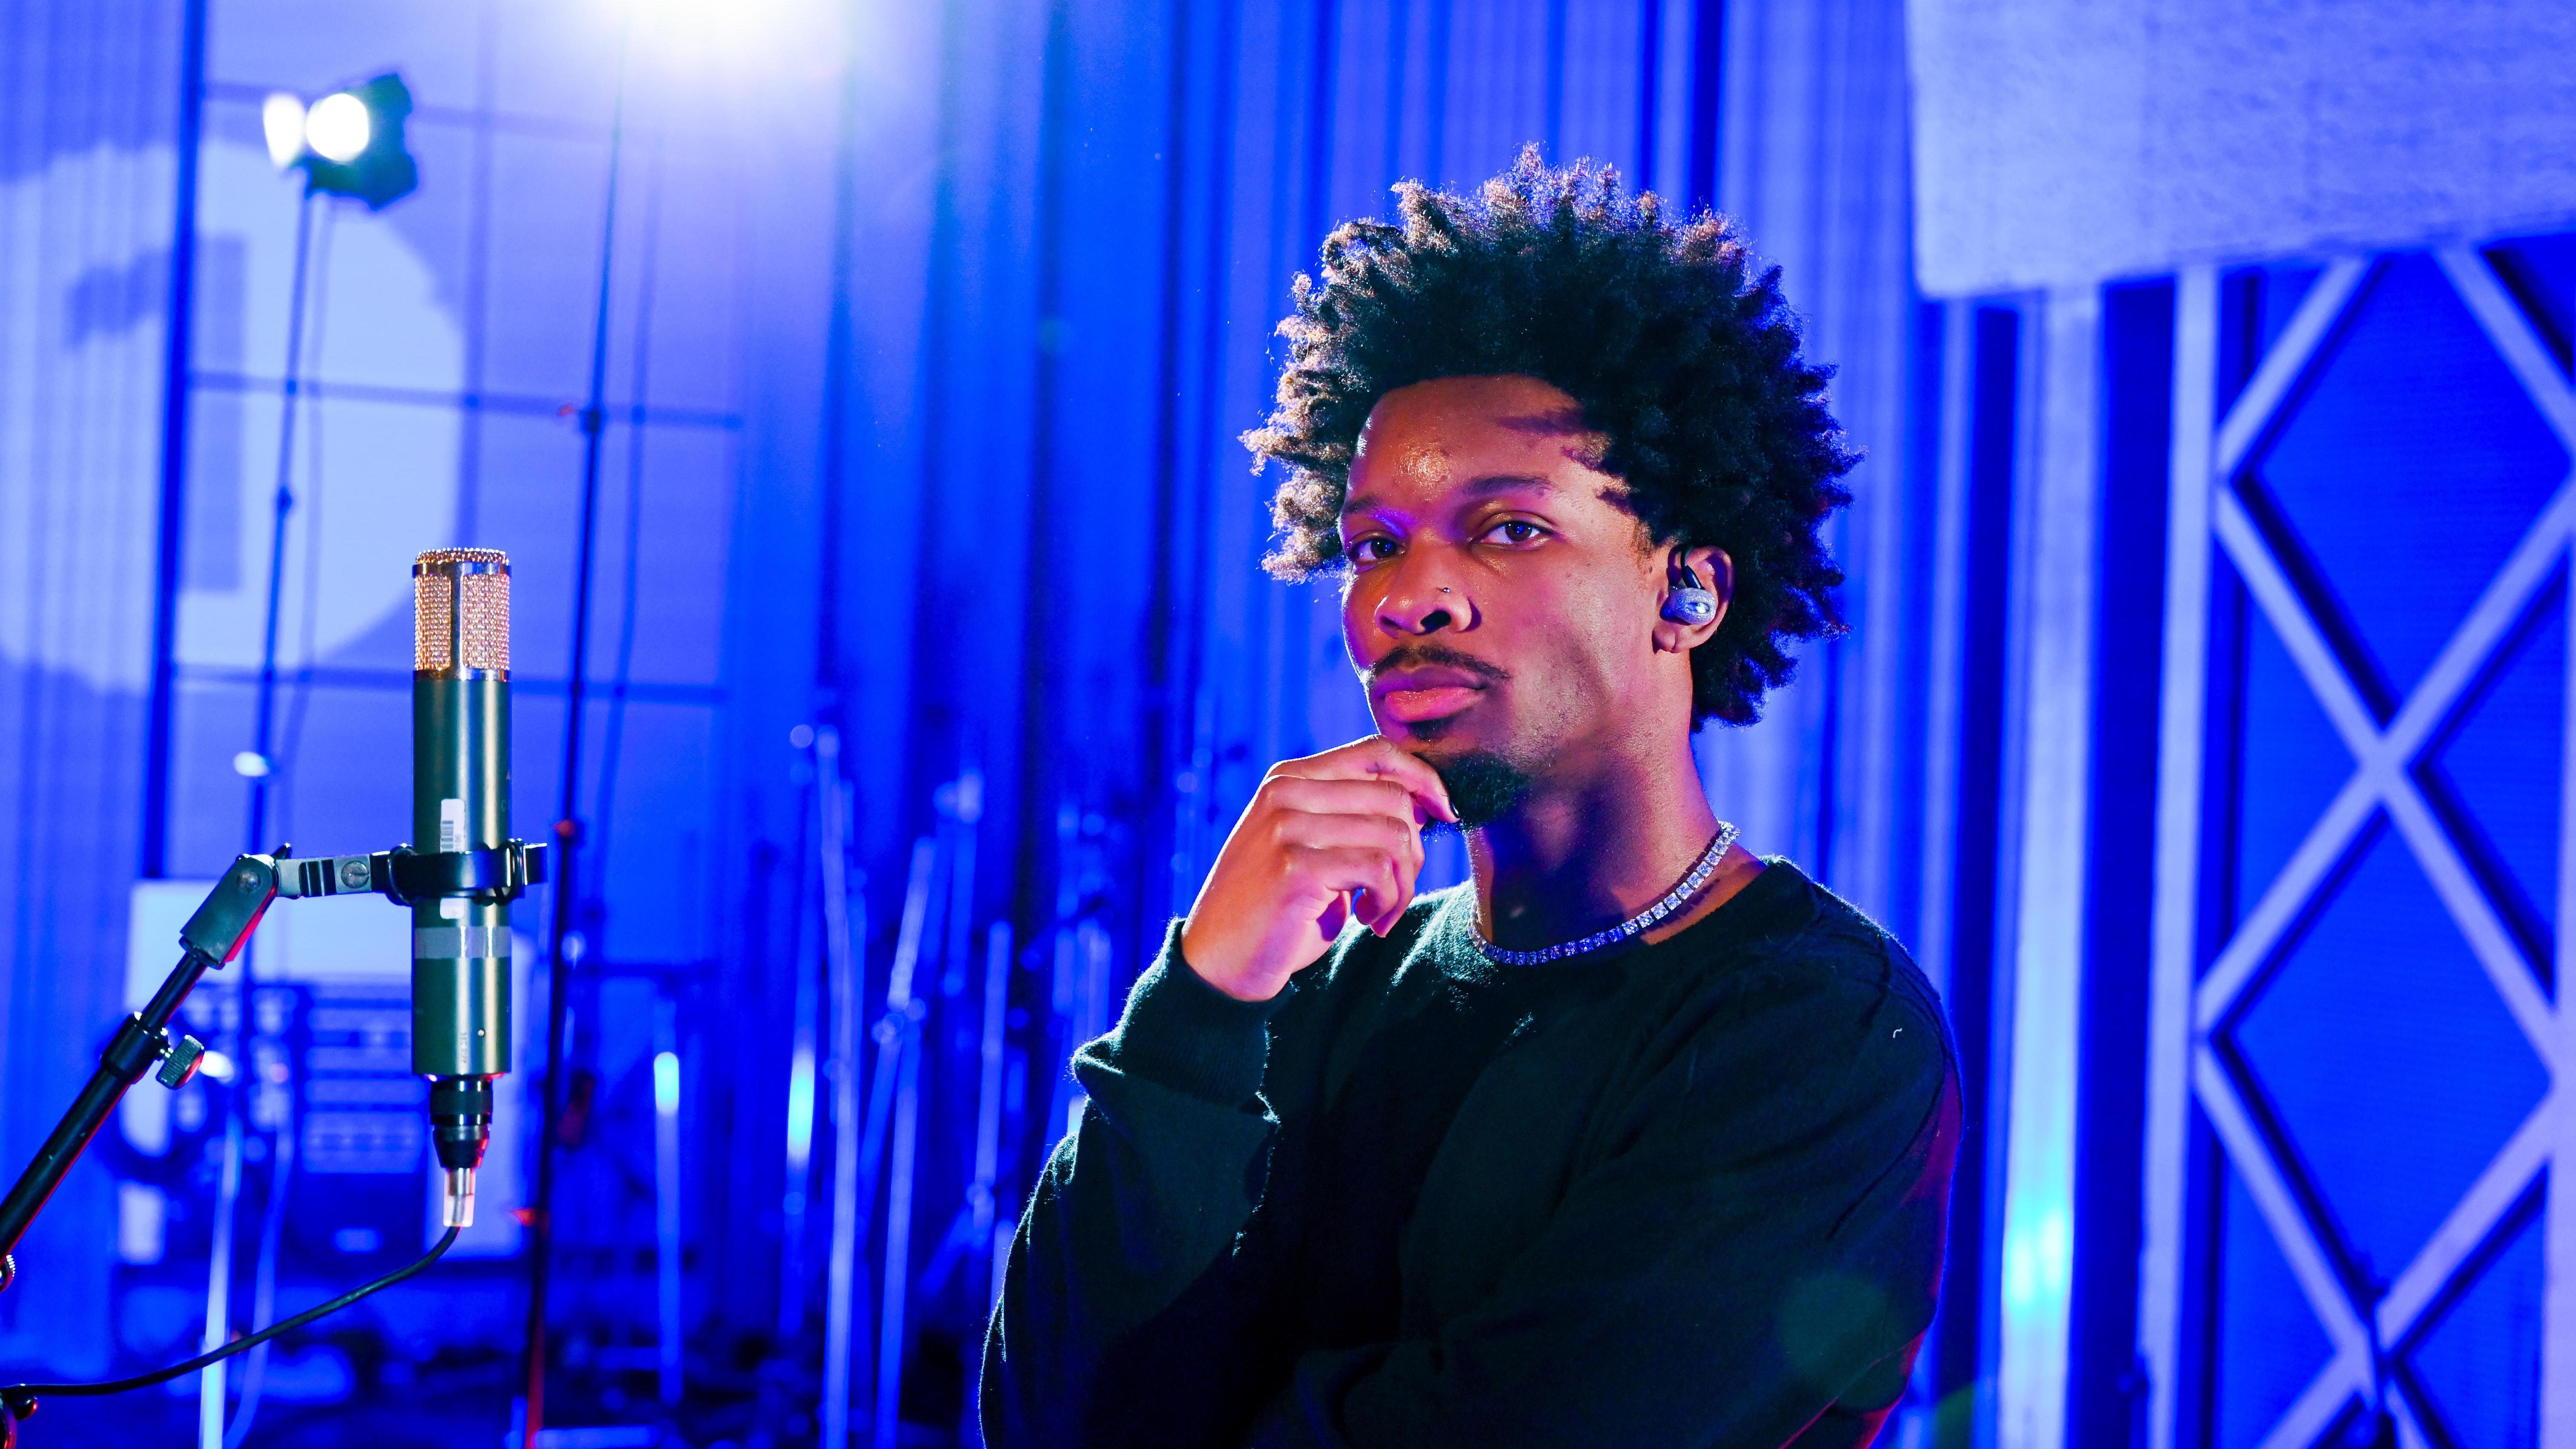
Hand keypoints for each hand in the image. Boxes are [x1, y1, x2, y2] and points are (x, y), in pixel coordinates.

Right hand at [1179, 737, 1457, 1000]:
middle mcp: (1286, 793)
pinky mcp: (1295, 867)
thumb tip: (1424, 805)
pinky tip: (1369, 921)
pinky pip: (1378, 870)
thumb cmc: (1275, 910)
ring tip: (1380, 912)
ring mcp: (1287, 827)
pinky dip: (1388, 901)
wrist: (1219, 963)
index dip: (1423, 778)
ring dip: (1402, 885)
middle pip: (1394, 797)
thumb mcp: (1310, 848)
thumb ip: (1352, 818)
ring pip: (1393, 836)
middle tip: (1394, 892)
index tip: (1444, 813)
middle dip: (1414, 851)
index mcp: (1290, 779)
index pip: (1377, 752)